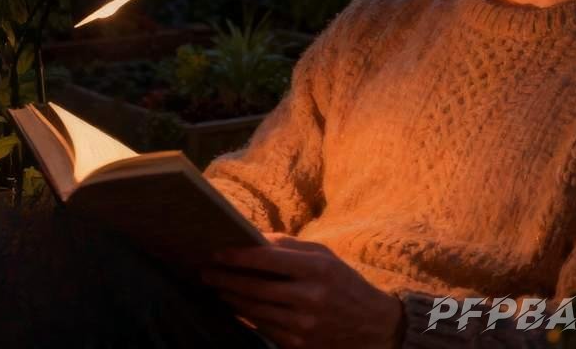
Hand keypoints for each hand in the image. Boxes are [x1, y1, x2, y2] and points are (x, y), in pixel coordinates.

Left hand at [201, 232, 404, 348]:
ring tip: (216, 286)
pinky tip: (235, 305)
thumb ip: (289, 246)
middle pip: (256, 287)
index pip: (268, 260)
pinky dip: (246, 315)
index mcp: (317, 269)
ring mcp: (303, 325)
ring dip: (231, 297)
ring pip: (255, 310)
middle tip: (205, 271)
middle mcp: (310, 297)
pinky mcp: (298, 345)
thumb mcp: (323, 255)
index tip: (217, 252)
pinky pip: (263, 328)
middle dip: (226, 278)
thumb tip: (253, 238)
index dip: (239, 256)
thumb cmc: (342, 281)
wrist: (370, 324)